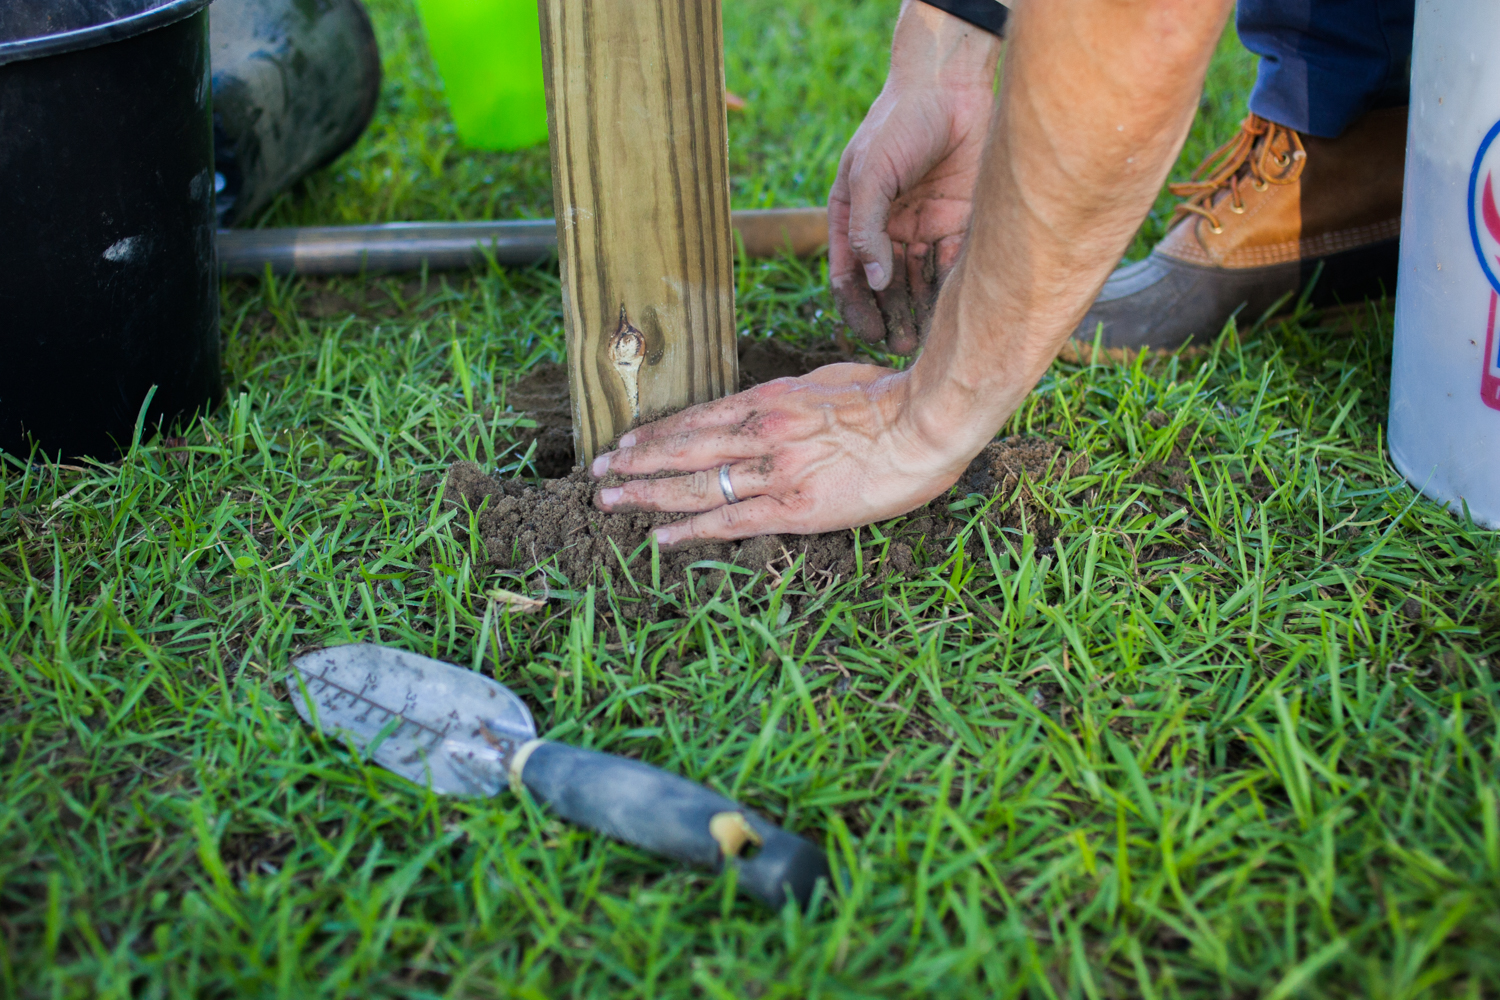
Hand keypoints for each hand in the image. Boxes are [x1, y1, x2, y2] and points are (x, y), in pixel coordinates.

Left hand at [589, 364, 980, 544]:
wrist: (925, 423)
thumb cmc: (891, 398)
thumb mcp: (834, 379)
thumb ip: (799, 393)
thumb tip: (783, 399)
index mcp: (771, 400)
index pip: (699, 419)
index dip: (658, 434)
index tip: (627, 443)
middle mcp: (761, 433)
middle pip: (683, 449)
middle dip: (635, 463)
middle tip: (597, 474)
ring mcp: (774, 472)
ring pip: (695, 485)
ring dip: (647, 495)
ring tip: (610, 503)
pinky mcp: (793, 509)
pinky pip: (730, 521)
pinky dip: (690, 531)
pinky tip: (660, 539)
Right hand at [829, 3, 999, 353]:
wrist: (951, 84)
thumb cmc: (898, 123)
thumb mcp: (869, 173)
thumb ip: (867, 229)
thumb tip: (872, 283)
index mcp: (855, 216)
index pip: (849, 274)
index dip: (855, 308)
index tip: (866, 336)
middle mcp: (888, 226)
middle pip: (885, 285)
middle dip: (890, 317)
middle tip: (899, 347)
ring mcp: (923, 225)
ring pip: (918, 280)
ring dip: (919, 311)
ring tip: (924, 340)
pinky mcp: (959, 220)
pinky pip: (952, 263)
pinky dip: (950, 289)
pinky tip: (952, 313)